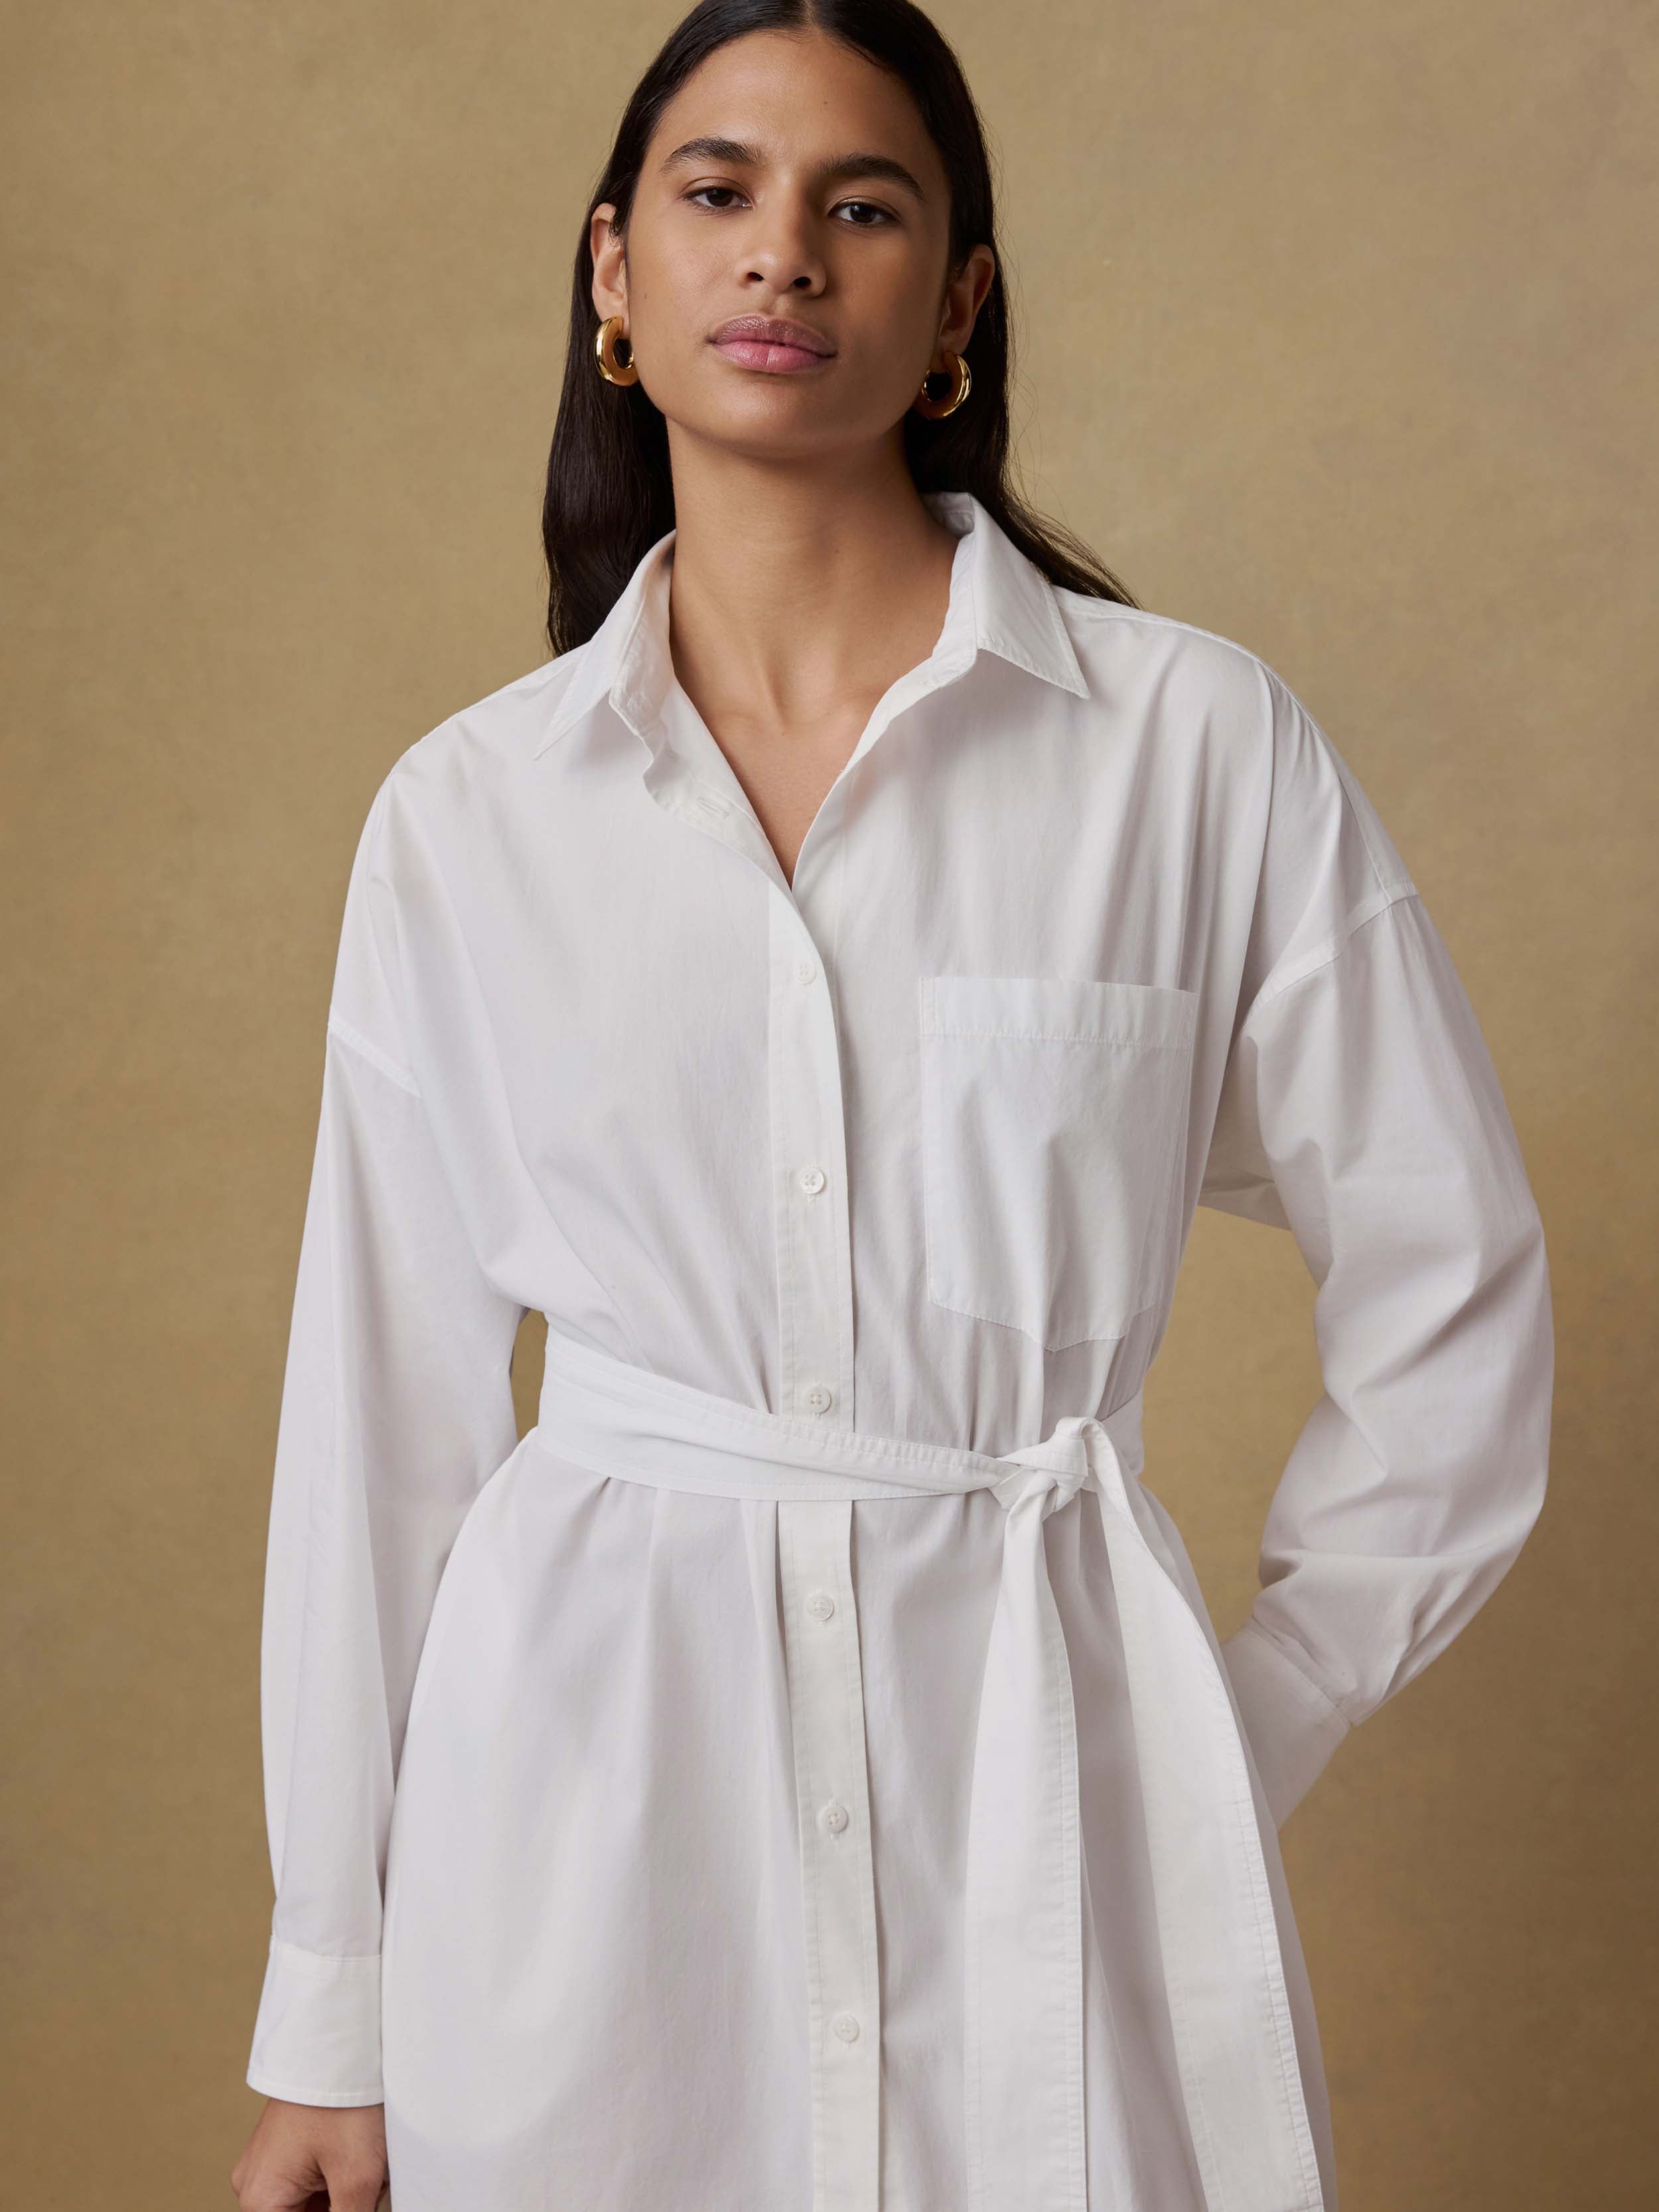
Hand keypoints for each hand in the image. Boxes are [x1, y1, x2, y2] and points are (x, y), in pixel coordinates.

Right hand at [230, 2097, 389, 2209]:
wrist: (341, 2040)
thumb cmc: (342, 2105)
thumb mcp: (357, 2180)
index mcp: (260, 2202)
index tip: (351, 2201)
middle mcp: (255, 2187)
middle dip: (344, 2206)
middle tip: (367, 2183)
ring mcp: (270, 2166)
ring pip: (316, 2206)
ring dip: (347, 2198)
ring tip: (370, 2169)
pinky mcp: (288, 2150)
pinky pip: (317, 2185)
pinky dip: (344, 2181)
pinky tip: (367, 2162)